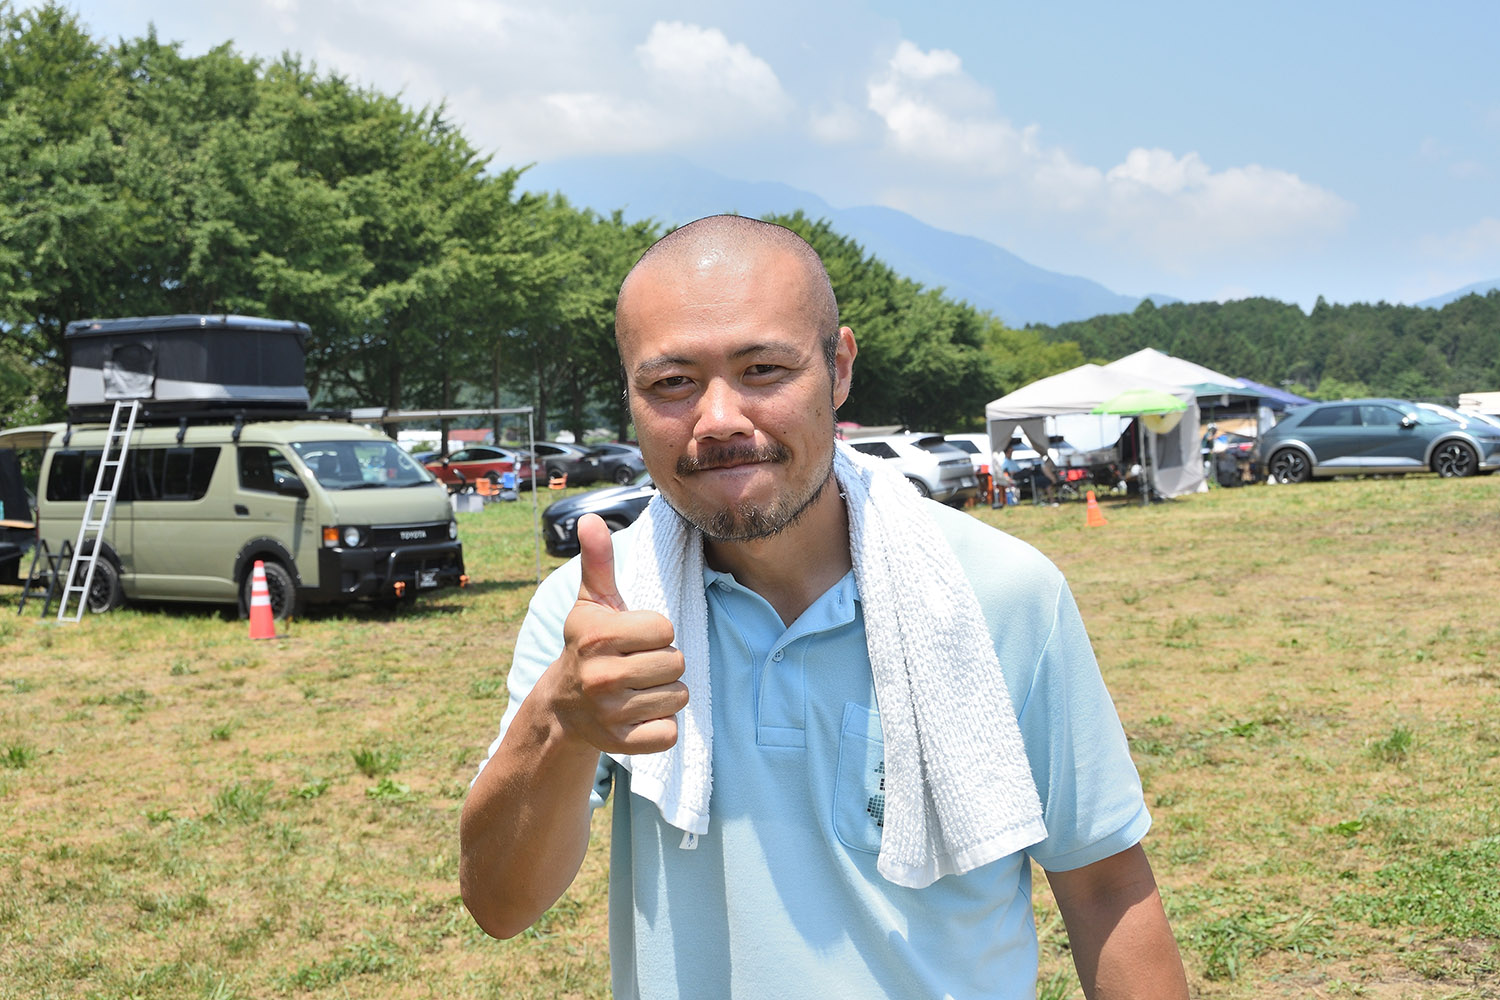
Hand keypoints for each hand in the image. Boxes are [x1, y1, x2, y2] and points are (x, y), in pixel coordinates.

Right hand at [549, 513, 686, 753]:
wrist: (563, 707)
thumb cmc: (588, 646)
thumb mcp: (592, 603)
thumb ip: (598, 561)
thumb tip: (591, 519)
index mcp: (598, 637)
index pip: (665, 628)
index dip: (655, 632)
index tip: (633, 639)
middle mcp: (602, 676)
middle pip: (677, 663)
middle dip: (663, 662)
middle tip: (636, 666)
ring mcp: (611, 713)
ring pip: (678, 696)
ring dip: (664, 693)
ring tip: (637, 688)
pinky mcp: (622, 744)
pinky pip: (670, 732)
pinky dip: (661, 725)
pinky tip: (639, 714)